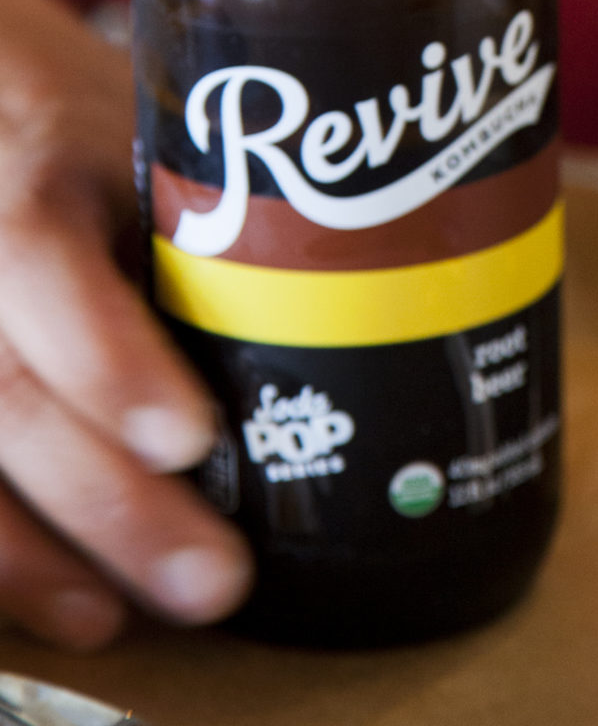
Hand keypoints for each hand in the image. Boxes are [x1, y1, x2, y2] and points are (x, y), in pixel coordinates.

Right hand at [0, 0, 251, 647]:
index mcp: (34, 180)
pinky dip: (17, 566)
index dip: (105, 360)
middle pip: (16, 394)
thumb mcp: (156, 146)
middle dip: (113, 498)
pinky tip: (89, 610)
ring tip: (155, 607)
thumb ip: (228, 215)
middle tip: (214, 574)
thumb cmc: (106, 141)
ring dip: (63, 551)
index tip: (187, 437)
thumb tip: (404, 271)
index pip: (40, 258)